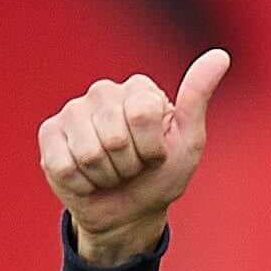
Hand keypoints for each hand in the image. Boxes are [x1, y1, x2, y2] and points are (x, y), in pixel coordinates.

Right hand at [40, 48, 229, 268]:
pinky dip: (82, 184)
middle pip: (115, 137)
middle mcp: (103, 92)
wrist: (130, 214)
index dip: (151, 149)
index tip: (154, 155)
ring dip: (105, 176)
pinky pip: (64, 165)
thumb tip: (221, 56)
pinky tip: (87, 178)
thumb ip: (198, 96)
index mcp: (138, 89)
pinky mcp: (49, 135)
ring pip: (89, 153)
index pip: (142, 114)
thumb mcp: (188, 141)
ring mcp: (72, 112)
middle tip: (131, 168)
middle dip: (128, 165)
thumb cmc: (161, 176)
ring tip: (111, 173)